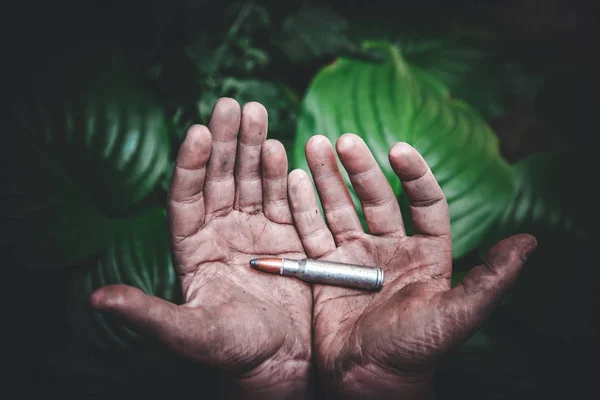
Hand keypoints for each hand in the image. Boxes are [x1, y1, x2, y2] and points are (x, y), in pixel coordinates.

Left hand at [91, 99, 311, 398]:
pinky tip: (281, 149)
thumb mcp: (189, 333)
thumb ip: (148, 313)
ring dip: (254, 146)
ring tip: (257, 113)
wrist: (282, 360)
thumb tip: (98, 300)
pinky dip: (282, 174)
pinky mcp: (286, 234)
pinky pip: (283, 198)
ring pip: (251, 179)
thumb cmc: (232, 350)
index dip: (189, 165)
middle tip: (232, 105)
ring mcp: (255, 228)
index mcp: (192, 246)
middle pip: (220, 178)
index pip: (185, 197)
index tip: (197, 131)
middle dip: (225, 142)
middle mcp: (221, 230)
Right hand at [287, 134, 536, 398]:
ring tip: (313, 145)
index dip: (414, 175)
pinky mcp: (325, 268)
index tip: (398, 149)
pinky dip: (303, 208)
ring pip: (340, 208)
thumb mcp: (456, 315)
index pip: (424, 203)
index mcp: (425, 253)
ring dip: (326, 178)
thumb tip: (530, 242)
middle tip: (343, 140)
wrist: (367, 379)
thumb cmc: (416, 350)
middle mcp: (390, 248)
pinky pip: (313, 232)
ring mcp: (355, 255)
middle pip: (375, 197)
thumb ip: (490, 280)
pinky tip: (294, 180)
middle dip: (359, 168)